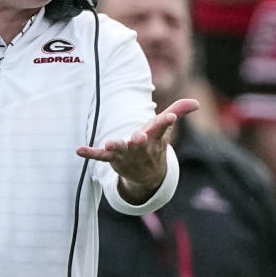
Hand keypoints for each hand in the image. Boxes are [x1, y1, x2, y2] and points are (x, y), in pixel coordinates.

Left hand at [76, 99, 198, 199]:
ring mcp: (126, 154)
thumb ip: (177, 111)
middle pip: (140, 144)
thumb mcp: (164, 129)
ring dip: (116, 147)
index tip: (170, 118)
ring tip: (110, 143)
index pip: (161, 129)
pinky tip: (79, 150)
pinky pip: (100, 156)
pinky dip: (90, 153)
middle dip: (139, 141)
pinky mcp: (112, 158)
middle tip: (138, 137)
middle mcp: (141, 147)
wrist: (147, 174)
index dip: (166, 123)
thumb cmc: (154, 144)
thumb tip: (196, 102)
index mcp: (154, 137)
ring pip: (121, 151)